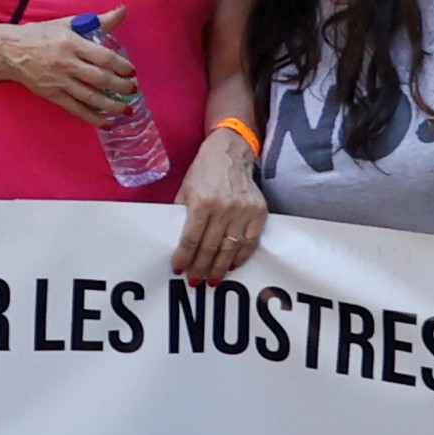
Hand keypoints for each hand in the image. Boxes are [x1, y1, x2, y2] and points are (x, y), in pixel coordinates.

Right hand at [0, 18, 140, 125]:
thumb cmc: (42, 35)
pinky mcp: (51, 94)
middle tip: (133, 90)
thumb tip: (123, 10)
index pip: (103, 57)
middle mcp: (66, 63)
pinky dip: (92, 117)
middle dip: (121, 87)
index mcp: (71, 43)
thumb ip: (98, 21)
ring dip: (111, 105)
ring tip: (127, 109)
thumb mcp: (68, 24)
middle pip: (99, 79)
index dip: (121, 66)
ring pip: (90, 97)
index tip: (132, 72)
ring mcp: (58, 81)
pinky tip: (106, 122)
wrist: (11, 50)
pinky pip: (75, 108)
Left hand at [171, 125, 267, 284]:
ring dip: (220, 268)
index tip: (178, 269)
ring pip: (231, 248)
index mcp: (202, 202)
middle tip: (195, 281)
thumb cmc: (204, 171)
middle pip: (210, 248)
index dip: (184, 257)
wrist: (231, 153)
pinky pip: (251, 242)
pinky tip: (232, 266)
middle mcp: (224, 208)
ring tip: (213, 281)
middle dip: (201, 268)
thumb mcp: (185, 189)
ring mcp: (243, 211)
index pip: (191, 239)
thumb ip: (180, 213)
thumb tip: (174, 240)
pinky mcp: (259, 212)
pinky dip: (242, 256)